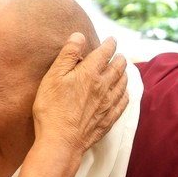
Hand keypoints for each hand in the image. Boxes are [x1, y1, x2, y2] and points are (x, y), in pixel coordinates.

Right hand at [32, 34, 128, 153]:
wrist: (61, 141)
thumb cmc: (51, 108)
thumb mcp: (53, 77)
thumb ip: (68, 54)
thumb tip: (79, 35)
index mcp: (90, 73)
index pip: (105, 53)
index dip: (109, 44)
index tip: (111, 39)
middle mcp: (104, 87)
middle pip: (118, 68)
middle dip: (120, 58)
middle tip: (120, 54)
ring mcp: (108, 104)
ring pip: (123, 84)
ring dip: (125, 74)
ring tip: (124, 70)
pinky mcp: (108, 119)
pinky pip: (123, 103)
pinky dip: (126, 94)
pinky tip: (125, 94)